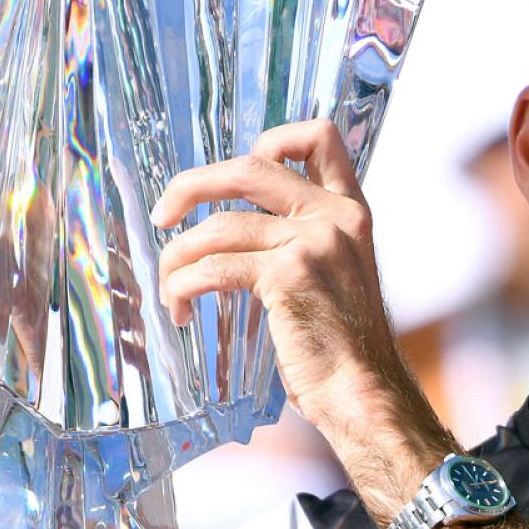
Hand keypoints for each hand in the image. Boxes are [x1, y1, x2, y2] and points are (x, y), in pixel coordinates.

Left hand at [154, 120, 453, 512]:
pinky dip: (182, 288)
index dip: (269, 140)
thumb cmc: (342, 346)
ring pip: (217, 227)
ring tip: (170, 289)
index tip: (231, 178)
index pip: (319, 136)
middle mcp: (336, 216)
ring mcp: (313, 243)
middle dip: (192, 185)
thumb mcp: (337, 274)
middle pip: (248, 167)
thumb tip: (240, 226)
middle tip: (164, 215)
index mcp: (351, 209)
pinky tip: (182, 310)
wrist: (364, 392)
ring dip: (177, 258)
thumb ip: (305, 239)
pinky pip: (212, 268)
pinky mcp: (288, 277)